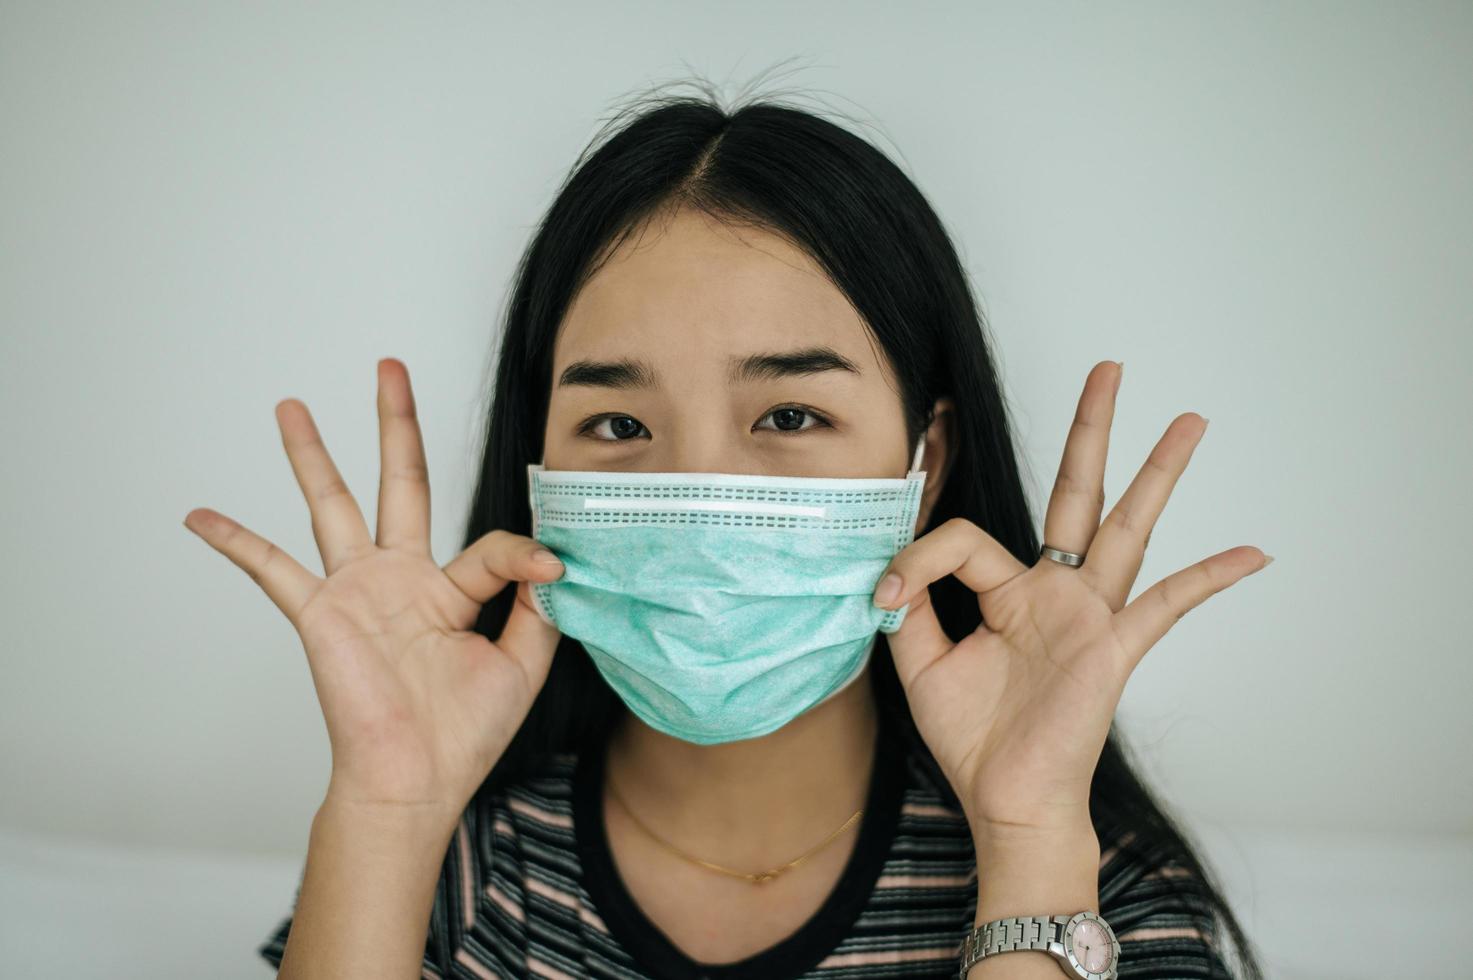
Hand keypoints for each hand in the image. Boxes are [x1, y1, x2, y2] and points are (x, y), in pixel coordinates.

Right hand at [183, 358, 564, 814]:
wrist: (416, 782)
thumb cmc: (465, 735)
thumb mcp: (522, 664)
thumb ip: (538, 607)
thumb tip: (556, 555)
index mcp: (449, 591)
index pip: (487, 544)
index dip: (524, 553)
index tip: (554, 568)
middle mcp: (400, 579)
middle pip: (398, 481)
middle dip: (395, 423)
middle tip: (389, 367)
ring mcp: (356, 591)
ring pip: (331, 504)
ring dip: (311, 454)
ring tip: (291, 405)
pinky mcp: (320, 614)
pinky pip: (271, 569)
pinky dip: (235, 541)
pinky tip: (200, 514)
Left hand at [875, 360, 1270, 846]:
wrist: (1003, 801)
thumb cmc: (973, 737)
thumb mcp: (921, 660)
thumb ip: (912, 603)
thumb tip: (893, 560)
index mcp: (1011, 594)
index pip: (966, 539)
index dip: (916, 558)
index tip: (881, 596)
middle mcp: (1057, 593)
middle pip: (1078, 495)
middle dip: (1091, 430)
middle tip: (1108, 367)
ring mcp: (1091, 617)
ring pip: (1129, 529)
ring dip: (1158, 473)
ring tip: (1191, 419)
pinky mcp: (1113, 651)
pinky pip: (1166, 608)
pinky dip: (1209, 580)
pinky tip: (1254, 552)